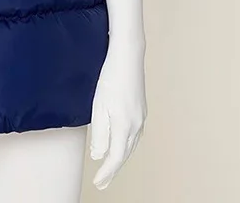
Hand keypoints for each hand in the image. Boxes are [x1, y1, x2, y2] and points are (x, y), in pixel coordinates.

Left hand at [88, 38, 146, 189]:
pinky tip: (122, 142)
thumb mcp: (99, 106)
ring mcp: (141, 116)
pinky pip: (134, 134)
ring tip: (110, 167)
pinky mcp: (141, 109)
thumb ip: (99, 133)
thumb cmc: (111, 77)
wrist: (127, 56)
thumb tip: (99, 156)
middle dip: (113, 170)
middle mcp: (136, 125)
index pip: (115, 158)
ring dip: (121, 158)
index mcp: (124, 126)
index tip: (98, 184)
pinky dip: (127, 144)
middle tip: (103, 182)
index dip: (106, 173)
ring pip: (131, 145)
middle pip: (124, 154)